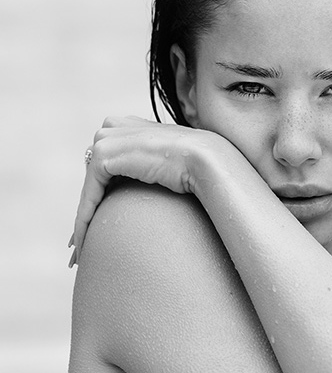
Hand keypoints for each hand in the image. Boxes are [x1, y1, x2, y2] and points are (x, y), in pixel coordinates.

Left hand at [69, 116, 250, 265]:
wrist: (207, 161)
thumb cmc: (201, 169)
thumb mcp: (174, 165)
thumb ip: (157, 169)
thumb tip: (158, 188)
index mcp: (132, 125)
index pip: (107, 163)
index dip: (100, 194)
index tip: (97, 225)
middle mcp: (116, 126)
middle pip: (95, 174)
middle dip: (89, 207)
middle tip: (82, 242)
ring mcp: (108, 138)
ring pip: (90, 186)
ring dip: (84, 217)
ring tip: (82, 248)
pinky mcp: (103, 155)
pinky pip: (89, 193)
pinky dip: (84, 218)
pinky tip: (85, 241)